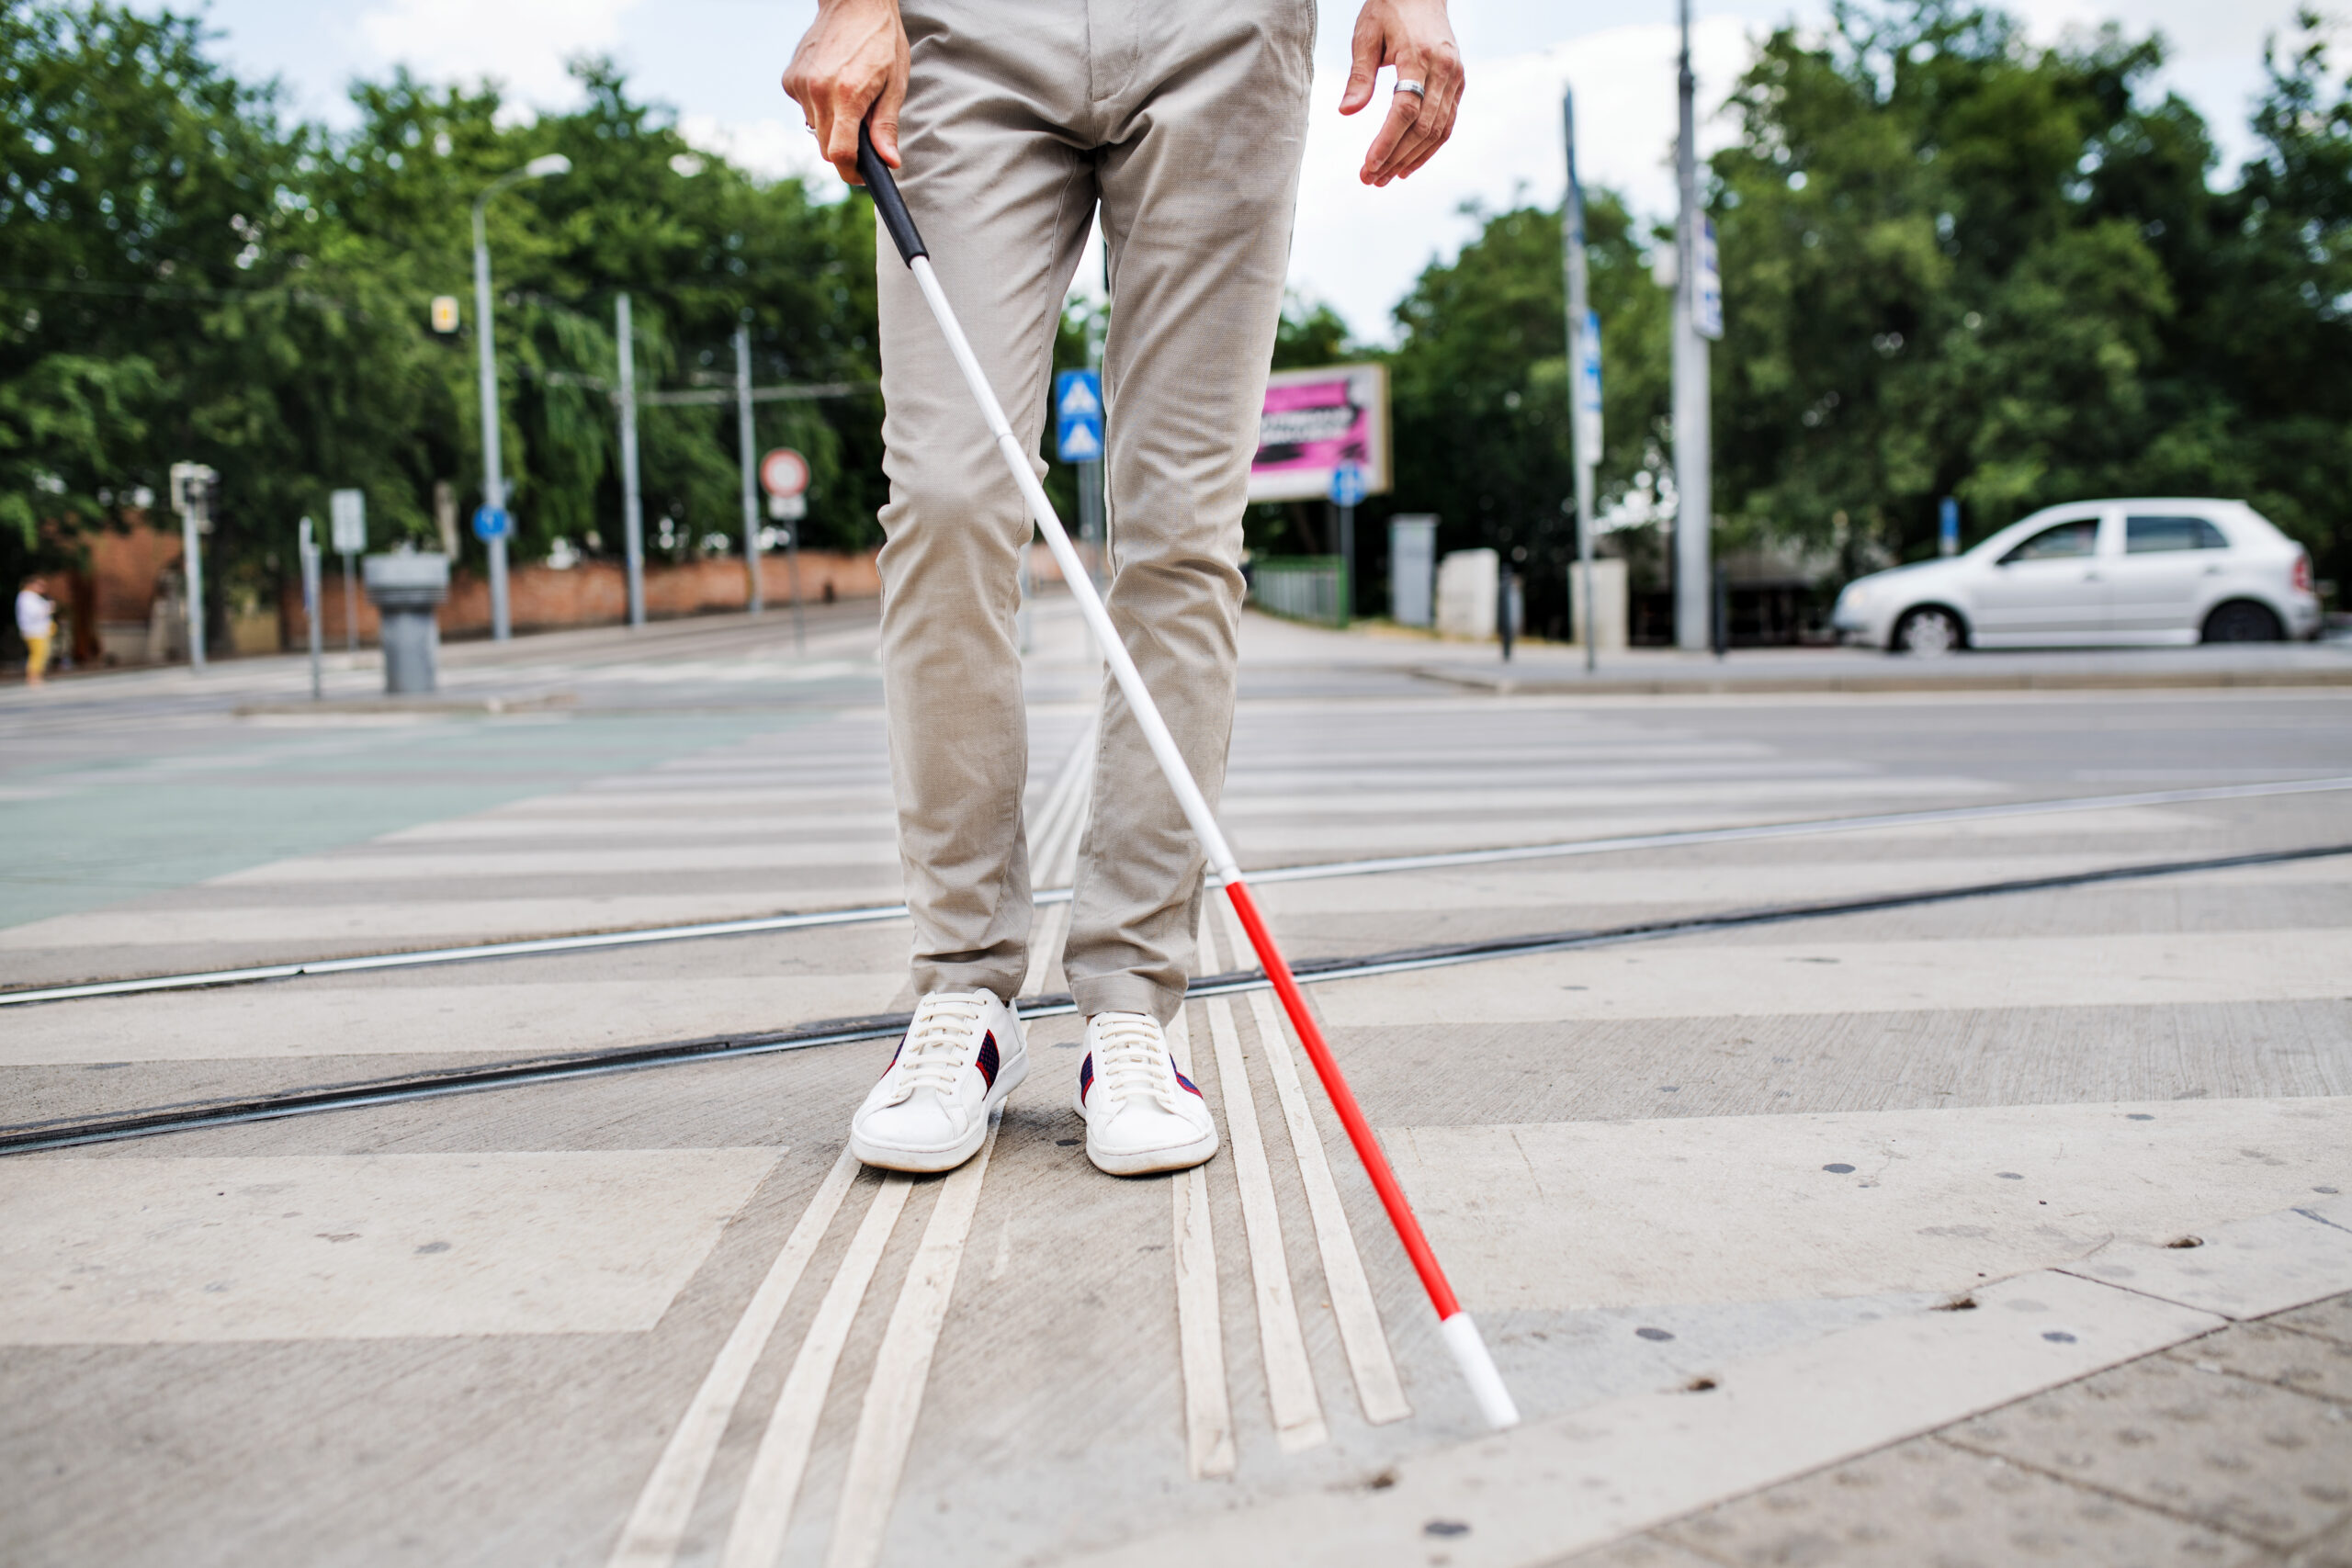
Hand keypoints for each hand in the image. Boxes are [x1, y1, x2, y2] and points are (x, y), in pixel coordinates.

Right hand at [782, 0, 908, 184]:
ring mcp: (800, 85)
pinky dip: (818, 107)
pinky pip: (804, 110)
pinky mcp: (790, 79)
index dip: (852, 172)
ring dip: (831, 125)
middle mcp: (818, 91)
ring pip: (814, 129)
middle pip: (825, 147)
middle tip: (863, 131)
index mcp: (847, 95)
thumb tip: (889, 162)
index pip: (840, 154)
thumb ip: (886, 126)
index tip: (863, 175)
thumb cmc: (880, 40)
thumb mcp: (894, 83)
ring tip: (849, 97)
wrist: (853, 3)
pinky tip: (832, 84)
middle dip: (844, 149)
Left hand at [1339, 0, 1463, 185]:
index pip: (1405, 110)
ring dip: (1411, 159)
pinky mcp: (1459, 83)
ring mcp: (1456, 77)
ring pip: (1438, 131)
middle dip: (1395, 158)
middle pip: (1422, 127)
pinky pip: (1446, 124)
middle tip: (1370, 179)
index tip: (1368, 165)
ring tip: (1385, 178)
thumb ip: (1359, 76)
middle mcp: (1444, 69)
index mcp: (1419, 55)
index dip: (1387, 142)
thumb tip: (1347, 113)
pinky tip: (1408, 164)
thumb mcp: (1366, 36)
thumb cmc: (1388, 9)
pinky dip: (1428, 148)